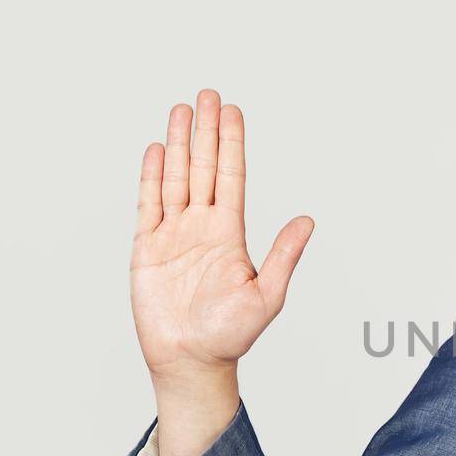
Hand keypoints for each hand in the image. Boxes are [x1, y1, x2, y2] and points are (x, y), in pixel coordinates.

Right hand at [130, 88, 313, 383]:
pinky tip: (157, 151)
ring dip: (179, 145)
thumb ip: (284, 255)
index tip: (232, 111)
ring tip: (181, 110)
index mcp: (230, 233)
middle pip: (204, 168)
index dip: (231, 143)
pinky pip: (148, 205)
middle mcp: (202, 227)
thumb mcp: (267, 295)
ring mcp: (173, 235)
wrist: (191, 361)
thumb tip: (307, 221)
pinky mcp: (147, 248)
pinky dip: (151, 177)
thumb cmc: (230, 335)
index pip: (231, 177)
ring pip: (176, 179)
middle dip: (206, 131)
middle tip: (207, 94)